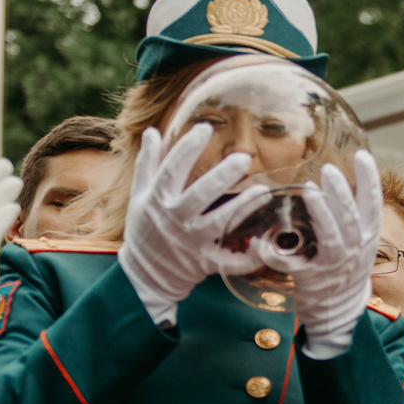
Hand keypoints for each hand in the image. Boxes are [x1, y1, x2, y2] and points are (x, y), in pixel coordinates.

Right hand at [115, 120, 268, 328]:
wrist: (144, 275)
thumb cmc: (144, 230)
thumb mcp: (139, 196)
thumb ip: (147, 164)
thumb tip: (152, 132)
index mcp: (158, 200)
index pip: (171, 170)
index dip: (187, 149)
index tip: (205, 128)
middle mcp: (174, 220)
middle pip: (199, 195)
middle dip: (222, 176)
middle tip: (243, 158)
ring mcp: (191, 242)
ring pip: (219, 223)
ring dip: (242, 208)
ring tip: (263, 191)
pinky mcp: (205, 263)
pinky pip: (229, 261)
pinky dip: (248, 257)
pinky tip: (264, 240)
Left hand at [270, 151, 380, 360]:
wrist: (338, 314)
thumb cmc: (343, 272)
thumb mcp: (356, 244)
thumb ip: (349, 218)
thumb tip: (337, 183)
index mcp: (365, 239)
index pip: (372, 206)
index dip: (369, 180)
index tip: (361, 155)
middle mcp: (354, 252)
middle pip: (351, 218)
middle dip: (341, 193)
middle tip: (329, 169)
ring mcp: (334, 267)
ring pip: (333, 239)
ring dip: (323, 214)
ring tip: (311, 191)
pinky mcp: (312, 280)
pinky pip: (294, 266)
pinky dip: (275, 256)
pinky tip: (260, 243)